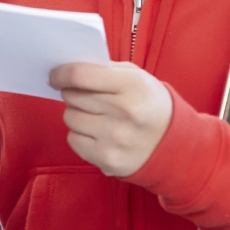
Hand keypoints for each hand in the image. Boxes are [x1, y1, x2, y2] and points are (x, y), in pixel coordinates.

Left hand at [48, 61, 172, 177]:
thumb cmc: (148, 104)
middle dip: (74, 93)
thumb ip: (103, 70)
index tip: (56, 76)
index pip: (80, 75)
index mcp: (133, 86)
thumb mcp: (136, 77)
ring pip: (69, 118)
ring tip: (98, 116)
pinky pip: (73, 140)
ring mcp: (115, 139)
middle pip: (72, 97)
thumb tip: (65, 70)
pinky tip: (99, 133)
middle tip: (88, 97)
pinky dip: (81, 135)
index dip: (61, 74)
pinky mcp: (107, 159)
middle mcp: (125, 113)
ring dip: (77, 114)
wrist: (174, 143)